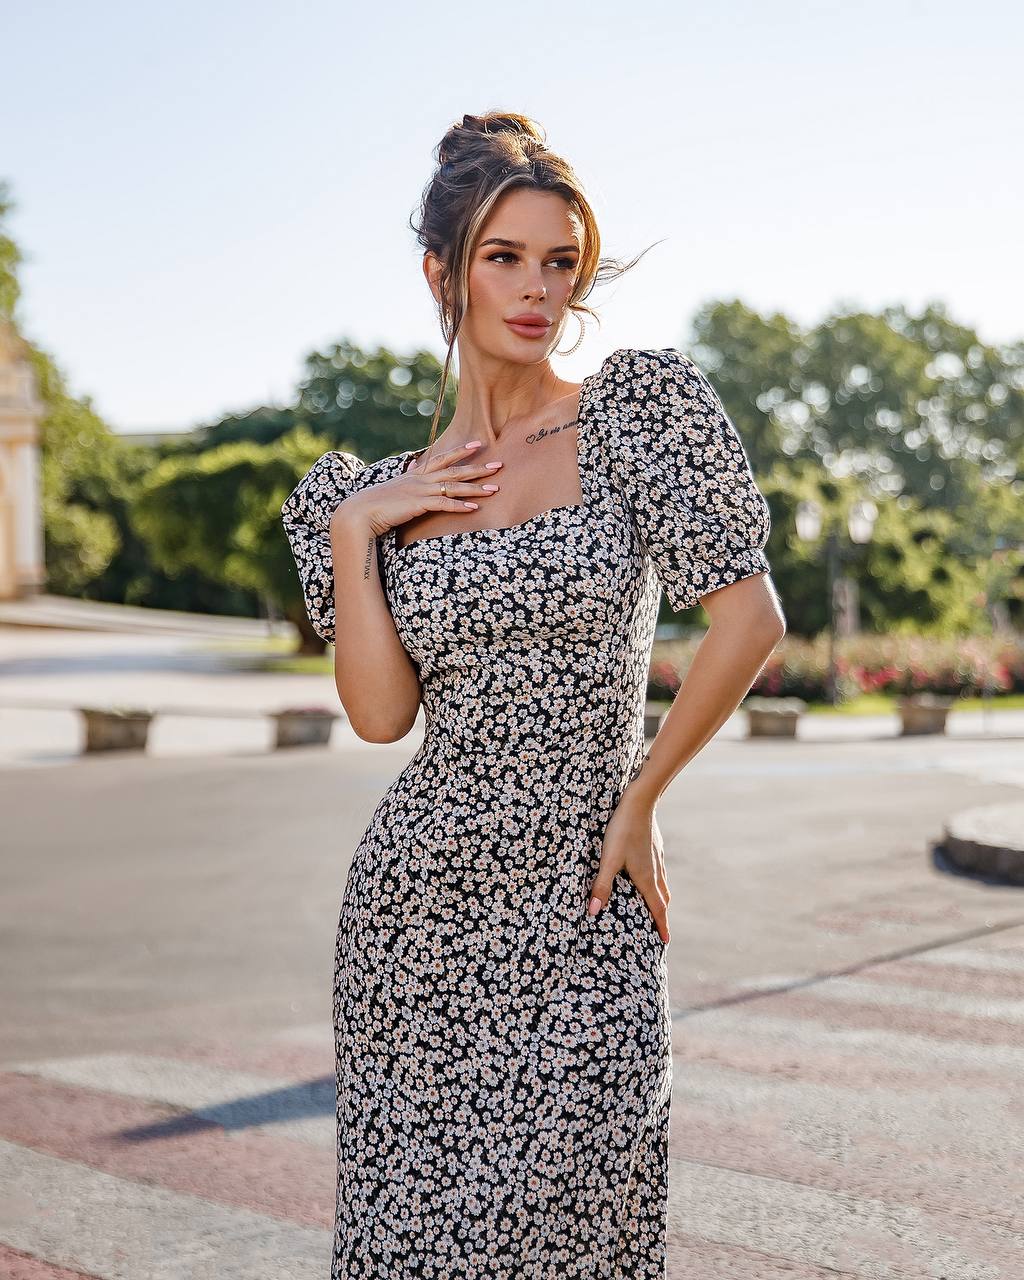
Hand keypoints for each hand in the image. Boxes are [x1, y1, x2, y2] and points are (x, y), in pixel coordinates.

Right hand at [331, 440, 502, 538]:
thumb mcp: (396, 486)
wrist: (361, 511)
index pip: (442, 458)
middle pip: (455, 470)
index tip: (477, 445)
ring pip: (453, 487)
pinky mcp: (419, 505)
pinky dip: (459, 506)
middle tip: (499, 465)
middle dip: (479, 468)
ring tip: (494, 489)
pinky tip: (474, 508)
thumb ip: (408, 478)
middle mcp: (421, 479)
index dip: (460, 451)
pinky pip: (444, 505)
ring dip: (475, 488)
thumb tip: (412, 469)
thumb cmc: (378, 502)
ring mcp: (420, 491)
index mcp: (417, 474)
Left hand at [587, 794, 670, 943]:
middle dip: (662, 915)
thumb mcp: (608, 859)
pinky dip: (657, 882)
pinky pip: (659, 871)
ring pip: (662, 884)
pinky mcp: (655, 846)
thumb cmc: (622, 830)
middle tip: (660, 929)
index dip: (661, 926)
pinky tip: (649, 875)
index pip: (657, 908)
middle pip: (663, 898)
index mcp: (646, 878)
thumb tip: (594, 912)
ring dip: (660, 898)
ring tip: (656, 906)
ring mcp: (657, 857)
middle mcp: (655, 870)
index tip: (665, 942)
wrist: (640, 801)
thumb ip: (601, 885)